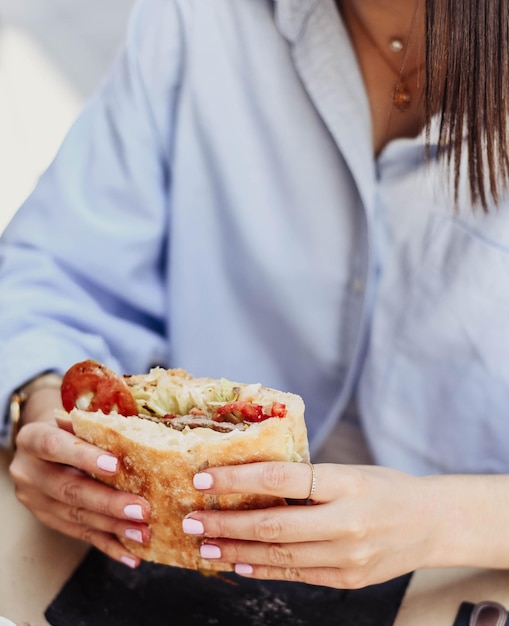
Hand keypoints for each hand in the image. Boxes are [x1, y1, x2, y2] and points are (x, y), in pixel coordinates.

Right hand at [9, 388, 149, 567]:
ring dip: (113, 527)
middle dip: (109, 502)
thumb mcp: (75, 418)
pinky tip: (131, 556)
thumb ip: (96, 426)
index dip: (84, 456)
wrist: (40, 444)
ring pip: (76, 517)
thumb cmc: (70, 426)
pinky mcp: (48, 519)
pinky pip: (80, 534)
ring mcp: (35, 500)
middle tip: (142, 510)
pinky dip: (108, 545)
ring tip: (143, 533)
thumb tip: (141, 432)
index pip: (55, 446)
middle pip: (69, 489)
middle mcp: (29, 472)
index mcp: (33, 439)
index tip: (115, 466)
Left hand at [182, 461, 445, 587]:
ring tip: (205, 546)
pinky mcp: (348, 580)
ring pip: (280, 555)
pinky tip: (239, 563)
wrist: (432, 523)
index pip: (282, 477)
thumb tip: (252, 479)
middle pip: (274, 524)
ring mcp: (349, 556)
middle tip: (192, 520)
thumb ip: (308, 479)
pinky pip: (297, 574)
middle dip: (226, 524)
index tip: (204, 479)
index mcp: (348, 482)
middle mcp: (348, 521)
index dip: (238, 479)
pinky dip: (264, 569)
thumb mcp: (350, 470)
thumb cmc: (386, 487)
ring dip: (236, 551)